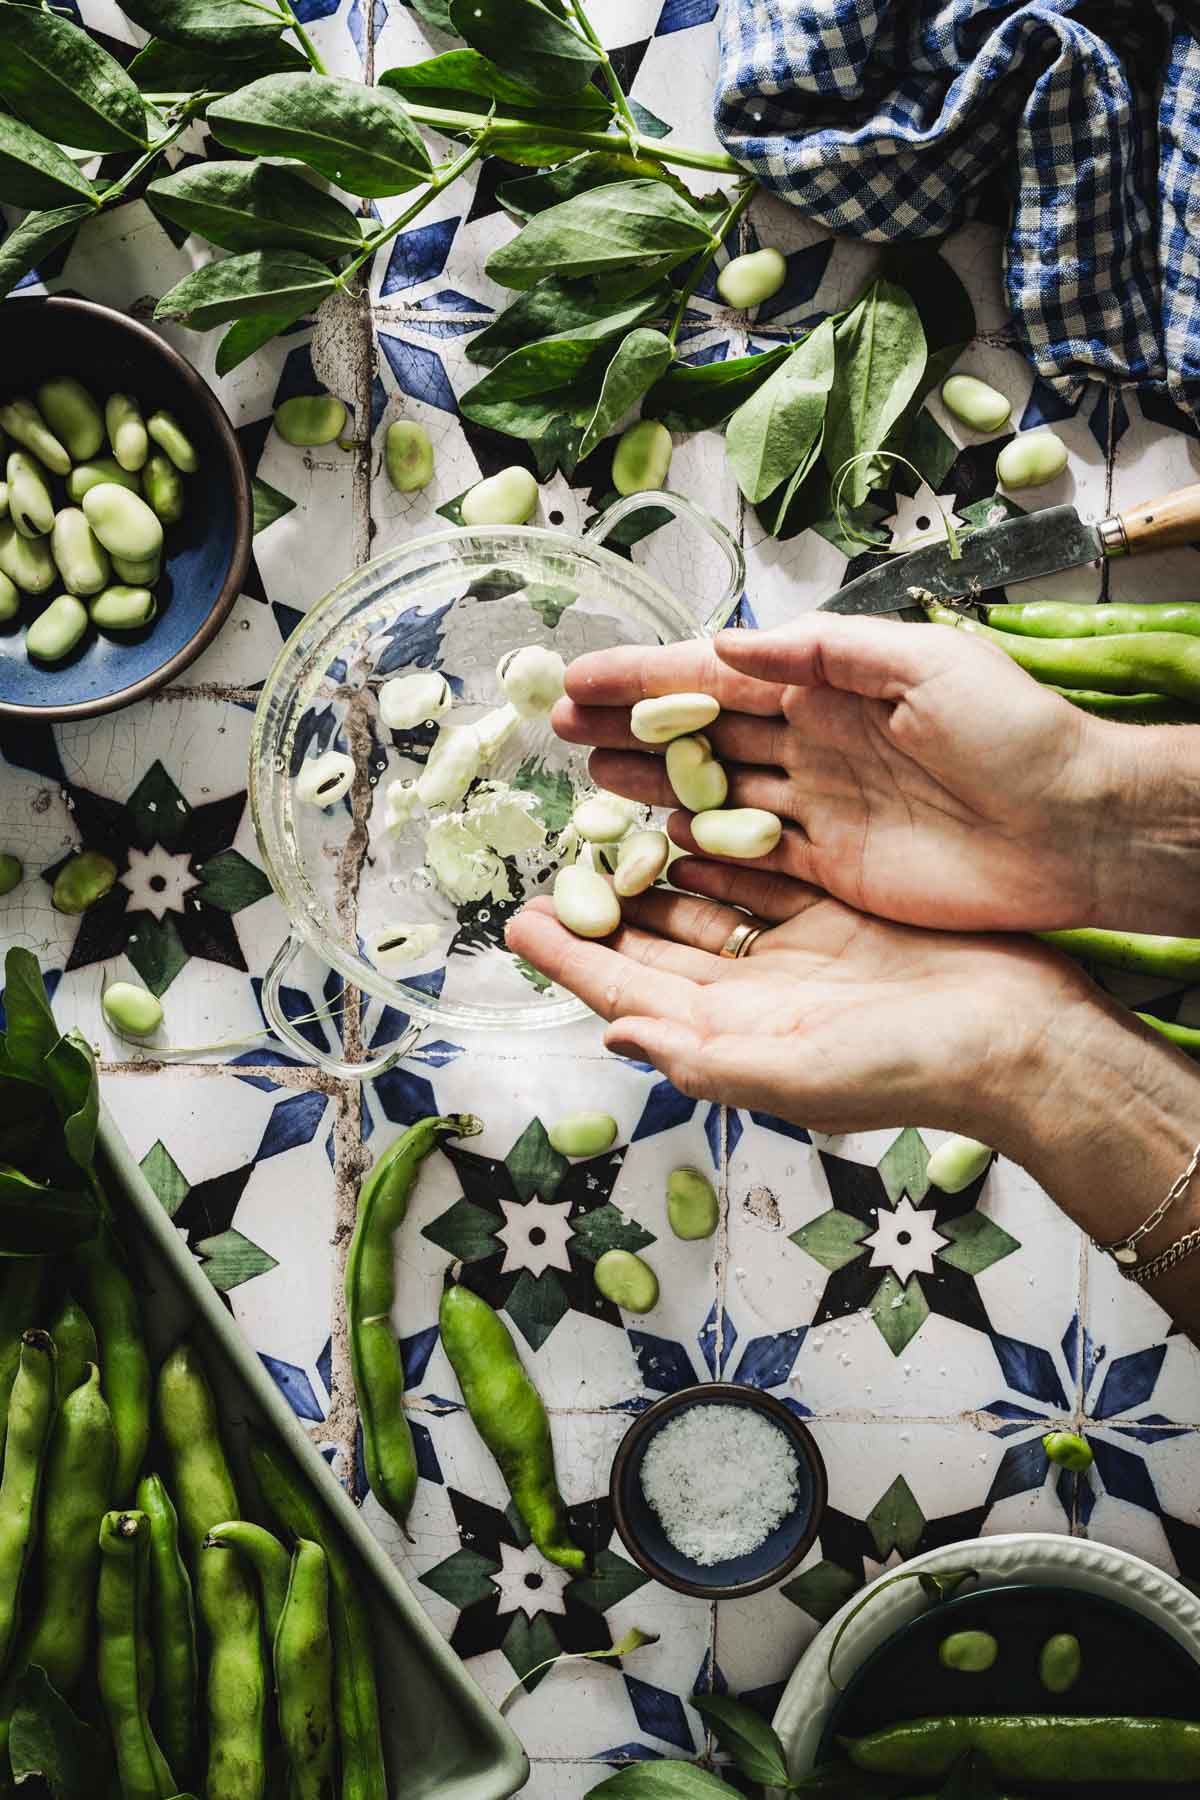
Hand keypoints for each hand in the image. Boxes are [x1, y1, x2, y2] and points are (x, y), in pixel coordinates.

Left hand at [508, 866, 1199, 1333]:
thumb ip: (701, 1055)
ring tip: (607, 816)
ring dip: (656, 866)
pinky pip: (763, 871)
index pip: (629, 991)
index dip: (573, 958)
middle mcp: (752, 995)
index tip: (520, 920)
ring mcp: (795, 953)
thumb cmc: (909, 1068)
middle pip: (655, 943)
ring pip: (704, 900)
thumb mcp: (796, 1072)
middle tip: (554, 850)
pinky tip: (691, 811)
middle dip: (603, 903)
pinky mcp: (837, 914)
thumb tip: (614, 1033)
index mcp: (730, 1034)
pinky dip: (725, 843)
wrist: (1019, 1039)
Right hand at [553, 614, 1129, 931]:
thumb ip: (828, 651)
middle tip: (559, 729)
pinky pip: (752, 855)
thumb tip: (730, 641)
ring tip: (590, 781)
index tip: (577, 677)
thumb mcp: (927, 664)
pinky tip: (654, 845)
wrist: (1074, 827)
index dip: (645, 676)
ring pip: (715, 792)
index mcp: (831, 683)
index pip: (718, 675)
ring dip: (653, 786)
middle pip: (701, 732)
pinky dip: (704, 851)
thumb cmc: (1014, 732)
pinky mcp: (833, 865)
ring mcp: (820, 804)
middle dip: (631, 727)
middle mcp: (815, 740)